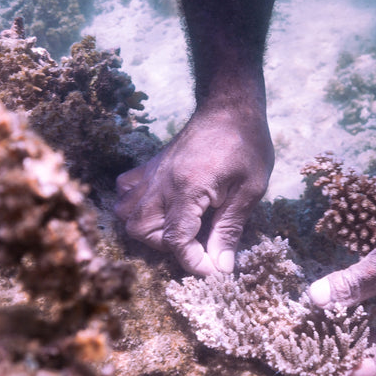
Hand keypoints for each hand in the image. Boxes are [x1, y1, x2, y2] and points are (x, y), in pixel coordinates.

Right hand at [115, 101, 273, 274]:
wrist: (230, 106)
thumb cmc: (246, 144)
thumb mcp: (250, 189)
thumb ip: (231, 229)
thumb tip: (222, 266)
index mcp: (189, 188)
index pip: (177, 239)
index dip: (193, 262)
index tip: (213, 269)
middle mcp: (162, 182)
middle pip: (142, 230)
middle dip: (168, 247)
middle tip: (196, 242)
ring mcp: (152, 172)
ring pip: (126, 213)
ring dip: (148, 229)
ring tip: (177, 226)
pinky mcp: (150, 165)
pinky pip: (125, 189)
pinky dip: (134, 204)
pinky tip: (159, 205)